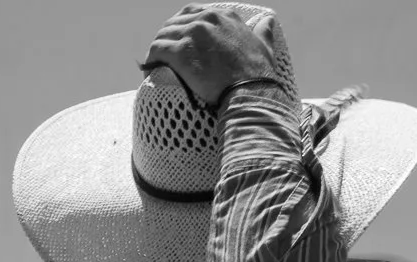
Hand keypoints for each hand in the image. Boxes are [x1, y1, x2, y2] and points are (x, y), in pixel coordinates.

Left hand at [142, 5, 279, 108]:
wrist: (250, 93)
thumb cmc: (258, 76)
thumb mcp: (264, 46)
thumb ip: (263, 32)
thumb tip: (267, 22)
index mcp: (224, 16)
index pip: (194, 12)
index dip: (184, 26)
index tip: (180, 39)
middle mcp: (207, 19)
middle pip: (176, 22)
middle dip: (167, 36)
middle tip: (162, 52)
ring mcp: (193, 34)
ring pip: (164, 34)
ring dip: (157, 47)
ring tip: (154, 61)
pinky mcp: (181, 52)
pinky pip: (157, 49)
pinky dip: (150, 58)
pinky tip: (149, 67)